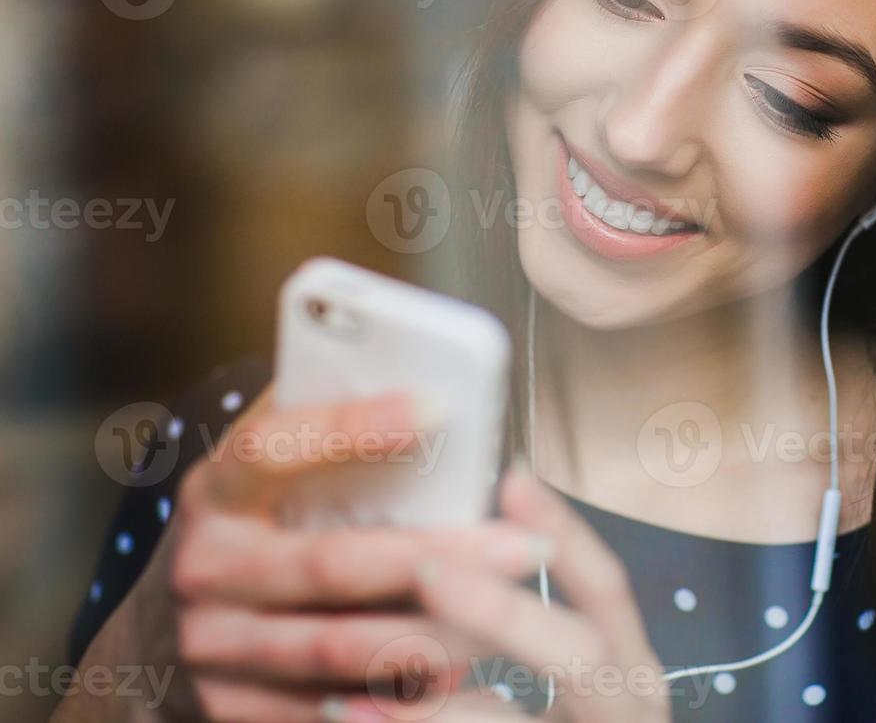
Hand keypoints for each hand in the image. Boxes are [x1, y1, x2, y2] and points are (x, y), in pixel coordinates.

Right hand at [67, 388, 548, 722]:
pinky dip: (398, 696)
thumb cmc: (247, 526)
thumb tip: (423, 380)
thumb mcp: (262, 469)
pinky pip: (326, 707)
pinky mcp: (227, 706)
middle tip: (524, 545)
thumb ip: (322, 425)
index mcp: (216, 489)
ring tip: (510, 615)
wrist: (157, 630)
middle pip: (331, 562)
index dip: (351, 426)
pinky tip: (460, 671)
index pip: (273, 448)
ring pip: (336, 645)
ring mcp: (212, 644)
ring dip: (433, 636)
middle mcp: (205, 566)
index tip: (439, 408)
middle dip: (440, 556)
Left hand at [325, 469, 671, 722]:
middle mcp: (628, 713)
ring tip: (338, 701)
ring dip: (432, 713)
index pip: (608, 590)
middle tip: (427, 568)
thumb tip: (433, 562)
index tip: (511, 478)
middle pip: (581, 654)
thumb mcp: (566, 694)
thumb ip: (517, 642)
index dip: (566, 533)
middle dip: (503, 611)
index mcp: (630, 675)